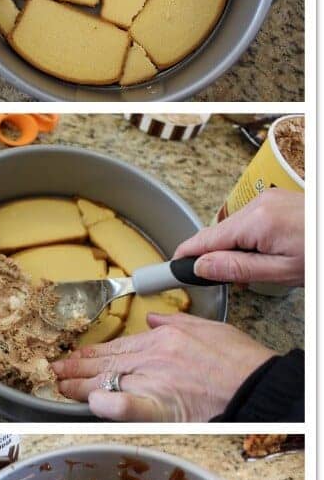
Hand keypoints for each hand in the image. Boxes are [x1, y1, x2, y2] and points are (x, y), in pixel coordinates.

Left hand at [53, 314, 274, 421]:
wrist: (256, 384)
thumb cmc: (239, 360)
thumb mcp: (206, 327)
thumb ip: (174, 321)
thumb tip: (152, 317)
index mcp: (162, 339)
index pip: (118, 346)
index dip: (92, 352)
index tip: (75, 355)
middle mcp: (152, 358)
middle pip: (106, 362)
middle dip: (75, 367)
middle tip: (52, 370)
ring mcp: (153, 382)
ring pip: (106, 381)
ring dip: (78, 385)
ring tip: (58, 387)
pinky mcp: (161, 407)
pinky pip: (125, 406)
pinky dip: (105, 404)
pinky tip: (88, 404)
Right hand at [173, 189, 303, 287]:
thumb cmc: (322, 255)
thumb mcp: (281, 271)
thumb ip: (238, 268)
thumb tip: (202, 266)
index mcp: (257, 220)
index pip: (207, 239)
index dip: (186, 256)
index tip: (171, 269)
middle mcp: (259, 203)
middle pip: (219, 233)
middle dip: (216, 257)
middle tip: (222, 281)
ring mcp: (268, 198)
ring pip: (234, 227)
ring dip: (234, 249)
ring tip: (255, 272)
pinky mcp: (276, 200)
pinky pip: (249, 220)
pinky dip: (248, 238)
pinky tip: (263, 254)